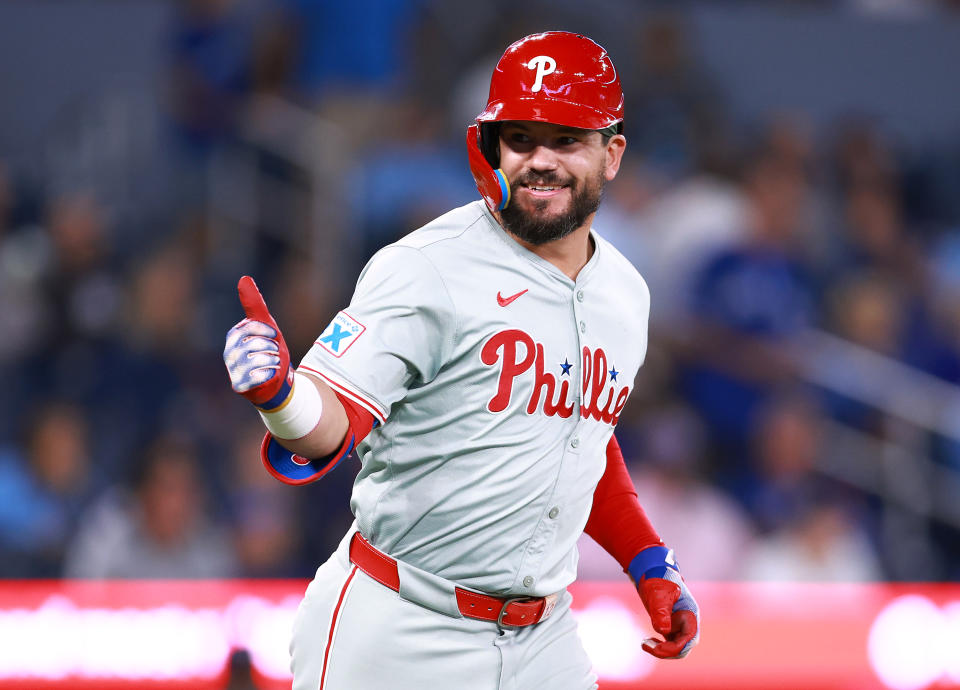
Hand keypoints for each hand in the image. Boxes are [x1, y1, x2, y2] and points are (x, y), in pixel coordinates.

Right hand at [223, 276, 293, 409]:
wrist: (277, 380)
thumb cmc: (269, 350)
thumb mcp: (266, 325)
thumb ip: (254, 303)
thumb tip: (244, 278)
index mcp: (234, 335)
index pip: (250, 326)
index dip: (267, 331)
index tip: (274, 335)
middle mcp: (229, 352)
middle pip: (254, 343)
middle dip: (271, 347)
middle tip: (274, 353)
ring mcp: (232, 370)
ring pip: (257, 359)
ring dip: (273, 360)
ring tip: (274, 363)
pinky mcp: (239, 385)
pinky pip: (258, 376)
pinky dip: (270, 374)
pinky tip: (270, 374)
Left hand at [629, 545, 699, 658]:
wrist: (651, 570)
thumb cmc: (657, 579)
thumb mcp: (658, 594)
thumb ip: (661, 612)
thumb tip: (663, 631)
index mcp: (690, 613)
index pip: (689, 639)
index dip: (674, 648)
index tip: (656, 647)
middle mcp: (687, 621)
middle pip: (684, 647)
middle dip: (667, 652)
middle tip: (646, 645)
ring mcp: (679, 624)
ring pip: (677, 647)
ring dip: (663, 650)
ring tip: (645, 643)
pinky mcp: (671, 625)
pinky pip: (670, 643)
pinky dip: (660, 646)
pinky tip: (647, 641)